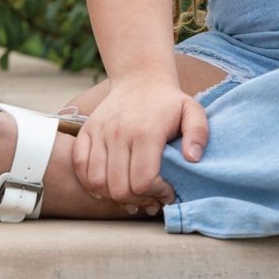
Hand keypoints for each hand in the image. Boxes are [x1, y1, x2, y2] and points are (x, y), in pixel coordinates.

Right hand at [71, 75, 207, 211]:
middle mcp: (119, 132)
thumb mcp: (193, 112)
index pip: (144, 180)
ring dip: (114, 196)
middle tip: (150, 196)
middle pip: (120, 187)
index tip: (167, 191)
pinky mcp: (87, 131)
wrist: (140, 79)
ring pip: (97, 182)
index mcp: (146, 131)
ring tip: (131, 192)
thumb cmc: (168, 102)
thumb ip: (199, 134)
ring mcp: (99, 131)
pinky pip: (80, 167)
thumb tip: (192, 159)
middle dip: (138, 199)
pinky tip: (109, 185)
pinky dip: (90, 183)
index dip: (157, 193)